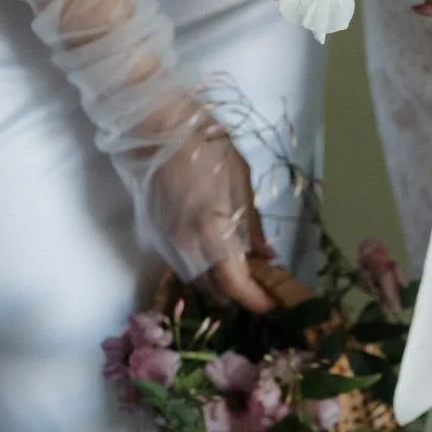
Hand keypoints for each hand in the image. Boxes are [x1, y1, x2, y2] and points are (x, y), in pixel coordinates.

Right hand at [144, 118, 275, 311]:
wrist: (158, 127)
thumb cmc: (207, 146)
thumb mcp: (242, 181)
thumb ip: (252, 225)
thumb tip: (268, 256)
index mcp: (212, 231)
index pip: (235, 285)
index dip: (257, 300)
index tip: (275, 304)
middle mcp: (187, 245)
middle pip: (214, 290)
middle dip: (239, 294)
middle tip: (263, 284)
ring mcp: (167, 241)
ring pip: (196, 279)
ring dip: (219, 282)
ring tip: (243, 270)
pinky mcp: (156, 233)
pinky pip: (182, 262)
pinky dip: (202, 267)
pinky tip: (217, 254)